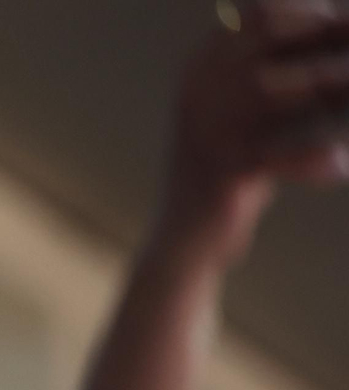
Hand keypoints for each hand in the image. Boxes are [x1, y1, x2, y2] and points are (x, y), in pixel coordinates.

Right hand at [161, 0, 348, 260]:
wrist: (185, 237)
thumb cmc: (231, 171)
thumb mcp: (246, 115)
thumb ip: (282, 75)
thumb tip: (340, 37)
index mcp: (201, 70)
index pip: (255, 16)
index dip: (303, 13)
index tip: (337, 23)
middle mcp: (197, 93)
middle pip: (266, 43)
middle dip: (322, 38)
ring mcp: (205, 131)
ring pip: (271, 89)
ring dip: (326, 86)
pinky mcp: (221, 172)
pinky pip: (279, 155)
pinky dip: (315, 160)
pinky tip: (337, 167)